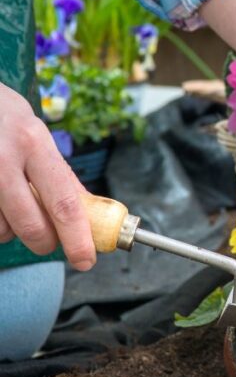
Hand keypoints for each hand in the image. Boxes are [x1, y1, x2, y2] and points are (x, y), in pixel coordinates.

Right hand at [0, 83, 95, 269]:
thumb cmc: (2, 117)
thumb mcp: (36, 134)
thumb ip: (58, 172)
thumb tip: (87, 211)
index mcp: (34, 144)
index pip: (64, 202)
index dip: (78, 238)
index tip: (86, 259)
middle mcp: (4, 160)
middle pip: (32, 224)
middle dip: (45, 242)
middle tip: (49, 242)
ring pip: (2, 229)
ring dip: (12, 230)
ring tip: (12, 204)